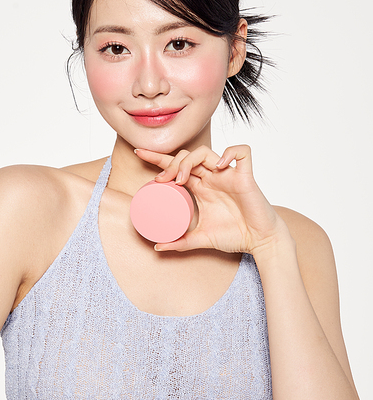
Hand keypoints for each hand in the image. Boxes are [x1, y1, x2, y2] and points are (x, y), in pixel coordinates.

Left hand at [135, 145, 288, 254]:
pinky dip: (230, 153)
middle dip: (171, 163)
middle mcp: (213, 177)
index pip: (177, 165)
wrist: (259, 242)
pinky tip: (218, 166)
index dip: (158, 157)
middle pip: (187, 156)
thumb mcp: (201, 239)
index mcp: (202, 187)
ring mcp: (228, 174)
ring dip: (189, 160)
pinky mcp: (246, 176)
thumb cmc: (235, 236)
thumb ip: (180, 243)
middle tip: (161, 180)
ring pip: (206, 152)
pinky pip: (242, 153)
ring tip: (181, 179)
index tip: (139, 153)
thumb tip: (156, 247)